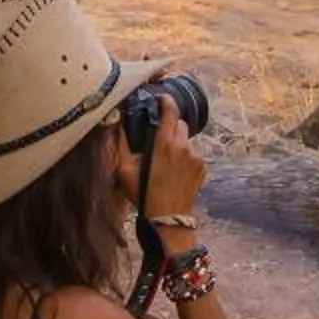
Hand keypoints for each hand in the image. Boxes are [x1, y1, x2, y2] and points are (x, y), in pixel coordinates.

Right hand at [113, 92, 204, 222]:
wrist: (168, 219)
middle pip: (179, 123)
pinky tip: (176, 171)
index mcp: (164, 143)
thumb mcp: (125, 171)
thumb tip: (116, 125)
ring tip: (166, 160)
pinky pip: (194, 154)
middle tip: (158, 139)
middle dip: (170, 127)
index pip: (170, 111)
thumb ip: (121, 145)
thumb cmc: (144, 195)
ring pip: (187, 139)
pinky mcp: (202, 168)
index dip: (166, 101)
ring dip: (178, 143)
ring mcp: (196, 157)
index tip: (160, 99)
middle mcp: (184, 146)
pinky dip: (185, 157)